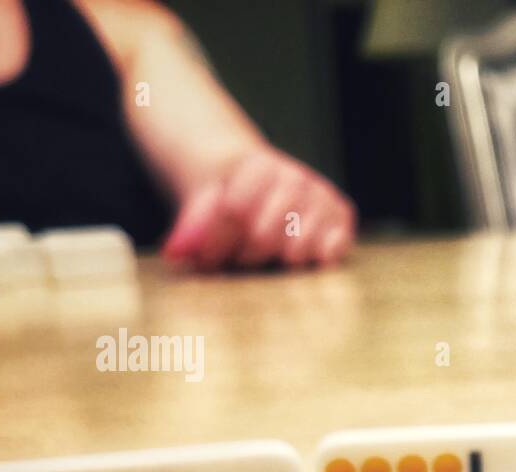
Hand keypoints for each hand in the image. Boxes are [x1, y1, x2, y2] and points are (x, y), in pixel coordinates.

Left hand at [161, 147, 355, 270]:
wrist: (259, 178)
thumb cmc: (227, 193)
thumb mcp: (201, 201)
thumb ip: (192, 224)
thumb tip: (175, 252)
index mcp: (258, 166)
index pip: (235, 212)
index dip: (216, 242)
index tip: (206, 258)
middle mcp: (296, 178)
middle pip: (264, 234)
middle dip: (244, 255)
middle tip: (236, 261)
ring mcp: (320, 197)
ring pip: (300, 245)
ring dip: (278, 261)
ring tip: (267, 262)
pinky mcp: (340, 216)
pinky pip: (337, 242)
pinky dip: (323, 253)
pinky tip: (311, 262)